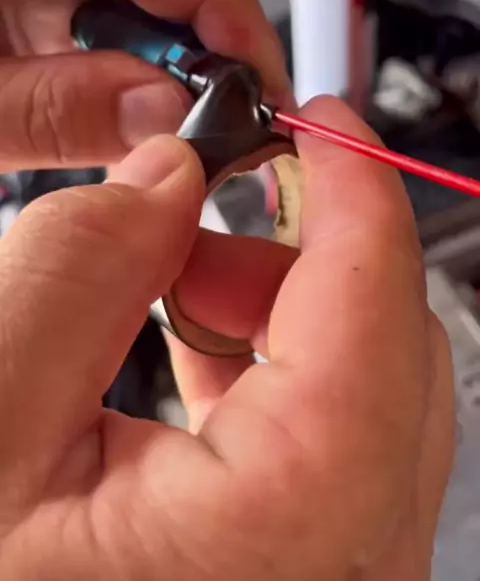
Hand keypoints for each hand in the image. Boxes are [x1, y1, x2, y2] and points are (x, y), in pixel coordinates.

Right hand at [0, 97, 453, 580]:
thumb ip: (80, 267)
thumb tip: (166, 178)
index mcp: (290, 530)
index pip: (377, 306)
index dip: (356, 188)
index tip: (321, 124)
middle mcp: (350, 573)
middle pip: (387, 344)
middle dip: (299, 249)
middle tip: (204, 208)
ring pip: (368, 391)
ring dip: (279, 312)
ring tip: (174, 289)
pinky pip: (338, 447)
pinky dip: (276, 375)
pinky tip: (196, 357)